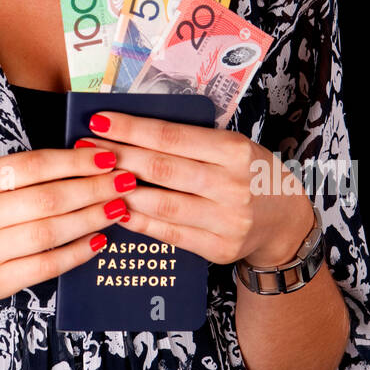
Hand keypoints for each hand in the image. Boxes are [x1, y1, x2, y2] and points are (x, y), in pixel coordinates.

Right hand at [0, 144, 138, 302]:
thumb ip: (27, 173)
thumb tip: (88, 161)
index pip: (34, 165)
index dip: (75, 161)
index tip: (108, 158)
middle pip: (48, 199)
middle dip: (93, 189)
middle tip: (124, 182)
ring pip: (50, 232)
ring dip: (91, 219)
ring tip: (117, 208)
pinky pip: (45, 266)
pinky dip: (76, 253)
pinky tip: (98, 241)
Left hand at [76, 111, 314, 267]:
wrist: (285, 220)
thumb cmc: (249, 172)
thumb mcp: (231, 145)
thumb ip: (190, 140)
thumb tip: (132, 129)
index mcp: (234, 151)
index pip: (172, 136)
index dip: (132, 129)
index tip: (99, 120)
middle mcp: (232, 185)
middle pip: (162, 169)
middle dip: (118, 157)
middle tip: (85, 149)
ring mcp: (227, 220)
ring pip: (162, 204)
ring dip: (121, 192)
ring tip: (93, 179)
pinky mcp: (219, 249)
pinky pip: (170, 233)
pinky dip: (139, 221)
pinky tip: (116, 210)